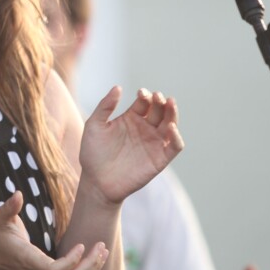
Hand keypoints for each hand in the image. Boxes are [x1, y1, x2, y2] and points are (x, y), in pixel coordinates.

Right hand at [0, 191, 109, 269]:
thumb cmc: (0, 234)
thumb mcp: (1, 218)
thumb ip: (9, 207)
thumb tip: (17, 193)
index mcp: (29, 261)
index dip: (71, 262)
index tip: (82, 244)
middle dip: (90, 265)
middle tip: (101, 245)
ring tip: (102, 251)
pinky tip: (94, 259)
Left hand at [78, 86, 184, 203]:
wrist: (96, 182)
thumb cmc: (93, 153)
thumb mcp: (94, 125)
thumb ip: (105, 106)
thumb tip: (118, 87)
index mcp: (131, 118)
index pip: (145, 102)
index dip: (145, 96)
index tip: (141, 93)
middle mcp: (145, 128)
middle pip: (160, 110)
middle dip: (161, 101)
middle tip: (158, 97)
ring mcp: (153, 143)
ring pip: (170, 124)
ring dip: (173, 113)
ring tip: (170, 103)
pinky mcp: (160, 159)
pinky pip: (175, 146)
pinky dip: (177, 136)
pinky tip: (170, 128)